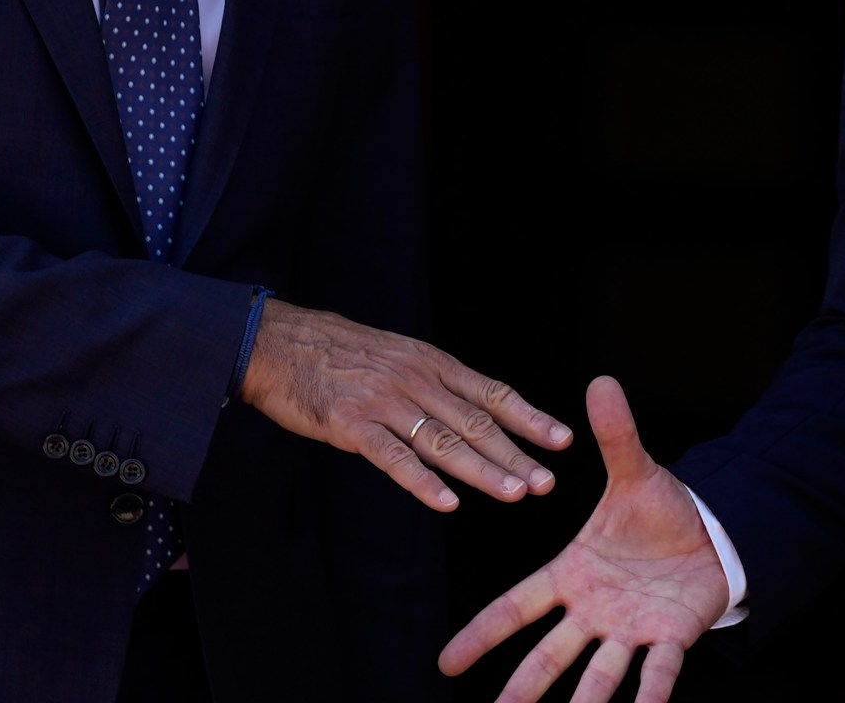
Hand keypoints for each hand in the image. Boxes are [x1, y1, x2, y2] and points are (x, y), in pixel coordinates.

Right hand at [238, 300, 572, 510]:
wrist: (280, 342)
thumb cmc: (340, 353)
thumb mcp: (397, 355)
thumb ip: (433, 383)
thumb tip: (473, 411)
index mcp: (432, 362)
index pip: (492, 392)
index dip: (529, 417)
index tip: (563, 440)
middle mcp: (417, 380)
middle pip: (476, 422)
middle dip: (516, 454)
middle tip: (547, 483)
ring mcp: (386, 402)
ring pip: (443, 442)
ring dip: (482, 471)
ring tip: (514, 493)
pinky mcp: (353, 424)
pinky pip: (394, 457)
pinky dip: (421, 481)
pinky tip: (445, 503)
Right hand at [439, 377, 730, 702]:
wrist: (712, 534)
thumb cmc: (661, 511)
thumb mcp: (635, 471)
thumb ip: (616, 434)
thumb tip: (601, 379)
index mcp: (572, 574)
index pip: (517, 607)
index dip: (483, 634)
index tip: (446, 663)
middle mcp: (594, 610)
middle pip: (550, 655)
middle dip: (524, 687)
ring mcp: (630, 630)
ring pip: (598, 675)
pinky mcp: (670, 638)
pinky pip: (658, 672)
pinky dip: (650, 696)